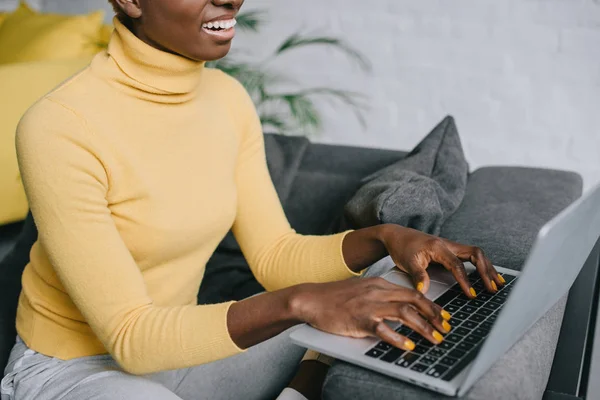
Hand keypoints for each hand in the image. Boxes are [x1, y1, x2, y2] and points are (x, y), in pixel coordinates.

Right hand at [292, 278, 451, 349]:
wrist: (310, 299)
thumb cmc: (335, 297)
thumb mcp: (362, 290)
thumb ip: (380, 296)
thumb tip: (400, 308)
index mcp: (379, 284)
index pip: (412, 292)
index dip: (431, 305)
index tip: (444, 315)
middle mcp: (377, 292)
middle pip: (414, 300)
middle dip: (434, 315)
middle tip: (446, 328)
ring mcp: (368, 305)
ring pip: (404, 313)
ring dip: (423, 327)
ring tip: (435, 339)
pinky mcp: (359, 319)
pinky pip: (383, 329)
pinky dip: (398, 338)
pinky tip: (408, 346)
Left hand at [380, 224, 504, 297]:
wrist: (397, 235)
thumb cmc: (402, 247)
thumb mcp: (407, 262)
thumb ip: (418, 276)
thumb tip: (424, 291)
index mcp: (438, 247)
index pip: (457, 264)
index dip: (465, 280)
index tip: (471, 294)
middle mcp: (448, 244)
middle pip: (475, 254)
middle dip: (485, 271)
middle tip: (492, 288)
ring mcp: (451, 246)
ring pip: (476, 254)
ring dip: (487, 268)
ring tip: (497, 283)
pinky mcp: (450, 250)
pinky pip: (470, 256)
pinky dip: (481, 265)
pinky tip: (487, 275)